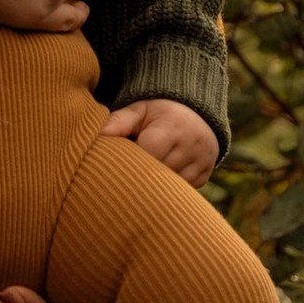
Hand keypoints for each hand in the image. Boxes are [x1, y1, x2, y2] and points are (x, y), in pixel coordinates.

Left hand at [104, 98, 219, 185]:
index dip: (133, 160)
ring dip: (156, 184)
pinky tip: (161, 180)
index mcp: (172, 127)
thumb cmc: (159, 114)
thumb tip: (99, 134)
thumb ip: (119, 121)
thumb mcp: (140, 111)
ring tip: (144, 175)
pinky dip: (169, 188)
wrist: (197, 115)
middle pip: (159, 172)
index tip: (123, 161)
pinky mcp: (205, 176)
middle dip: (142, 174)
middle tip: (128, 173)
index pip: (149, 153)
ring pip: (171, 185)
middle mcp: (191, 145)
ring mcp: (201, 162)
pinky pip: (182, 191)